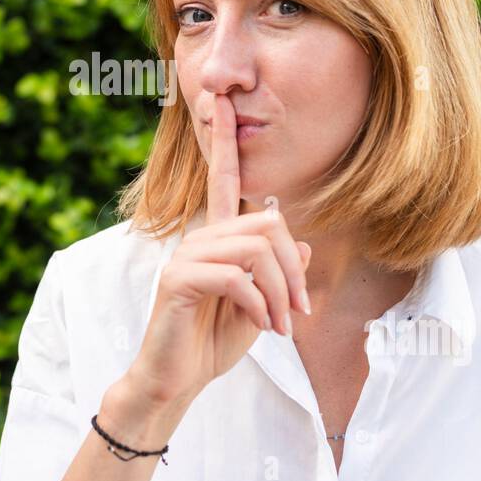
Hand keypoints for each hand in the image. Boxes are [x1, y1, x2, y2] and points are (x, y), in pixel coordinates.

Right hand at [125, 93, 311, 407]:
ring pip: (256, 249)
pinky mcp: (179, 279)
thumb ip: (280, 274)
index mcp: (218, 237)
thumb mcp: (261, 307)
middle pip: (268, 223)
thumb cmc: (213, 341)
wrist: (176, 379)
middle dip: (293, 270)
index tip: (221, 102)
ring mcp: (187, 254)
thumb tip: (304, 246)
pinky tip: (261, 326)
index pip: (222, 178)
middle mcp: (201, 236)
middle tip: (297, 311)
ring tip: (280, 325)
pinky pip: (236, 276)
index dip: (222, 140)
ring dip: (280, 292)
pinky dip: (259, 305)